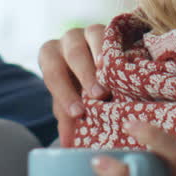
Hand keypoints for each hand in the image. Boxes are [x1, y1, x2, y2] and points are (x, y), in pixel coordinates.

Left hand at [38, 24, 107, 145]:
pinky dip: (117, 46)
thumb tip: (67, 146)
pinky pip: (112, 33)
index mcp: (50, 57)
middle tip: (98, 96)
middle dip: (85, 75)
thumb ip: (69, 120)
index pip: (52, 73)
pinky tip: (125, 62)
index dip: (64, 93)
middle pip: (72, 53)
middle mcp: (67, 40)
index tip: (78, 113)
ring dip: (103, 58)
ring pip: (93, 36)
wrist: (102, 69)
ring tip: (113, 78)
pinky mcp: (110, 28)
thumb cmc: (80, 89)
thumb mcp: (72, 103)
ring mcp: (89, 31)